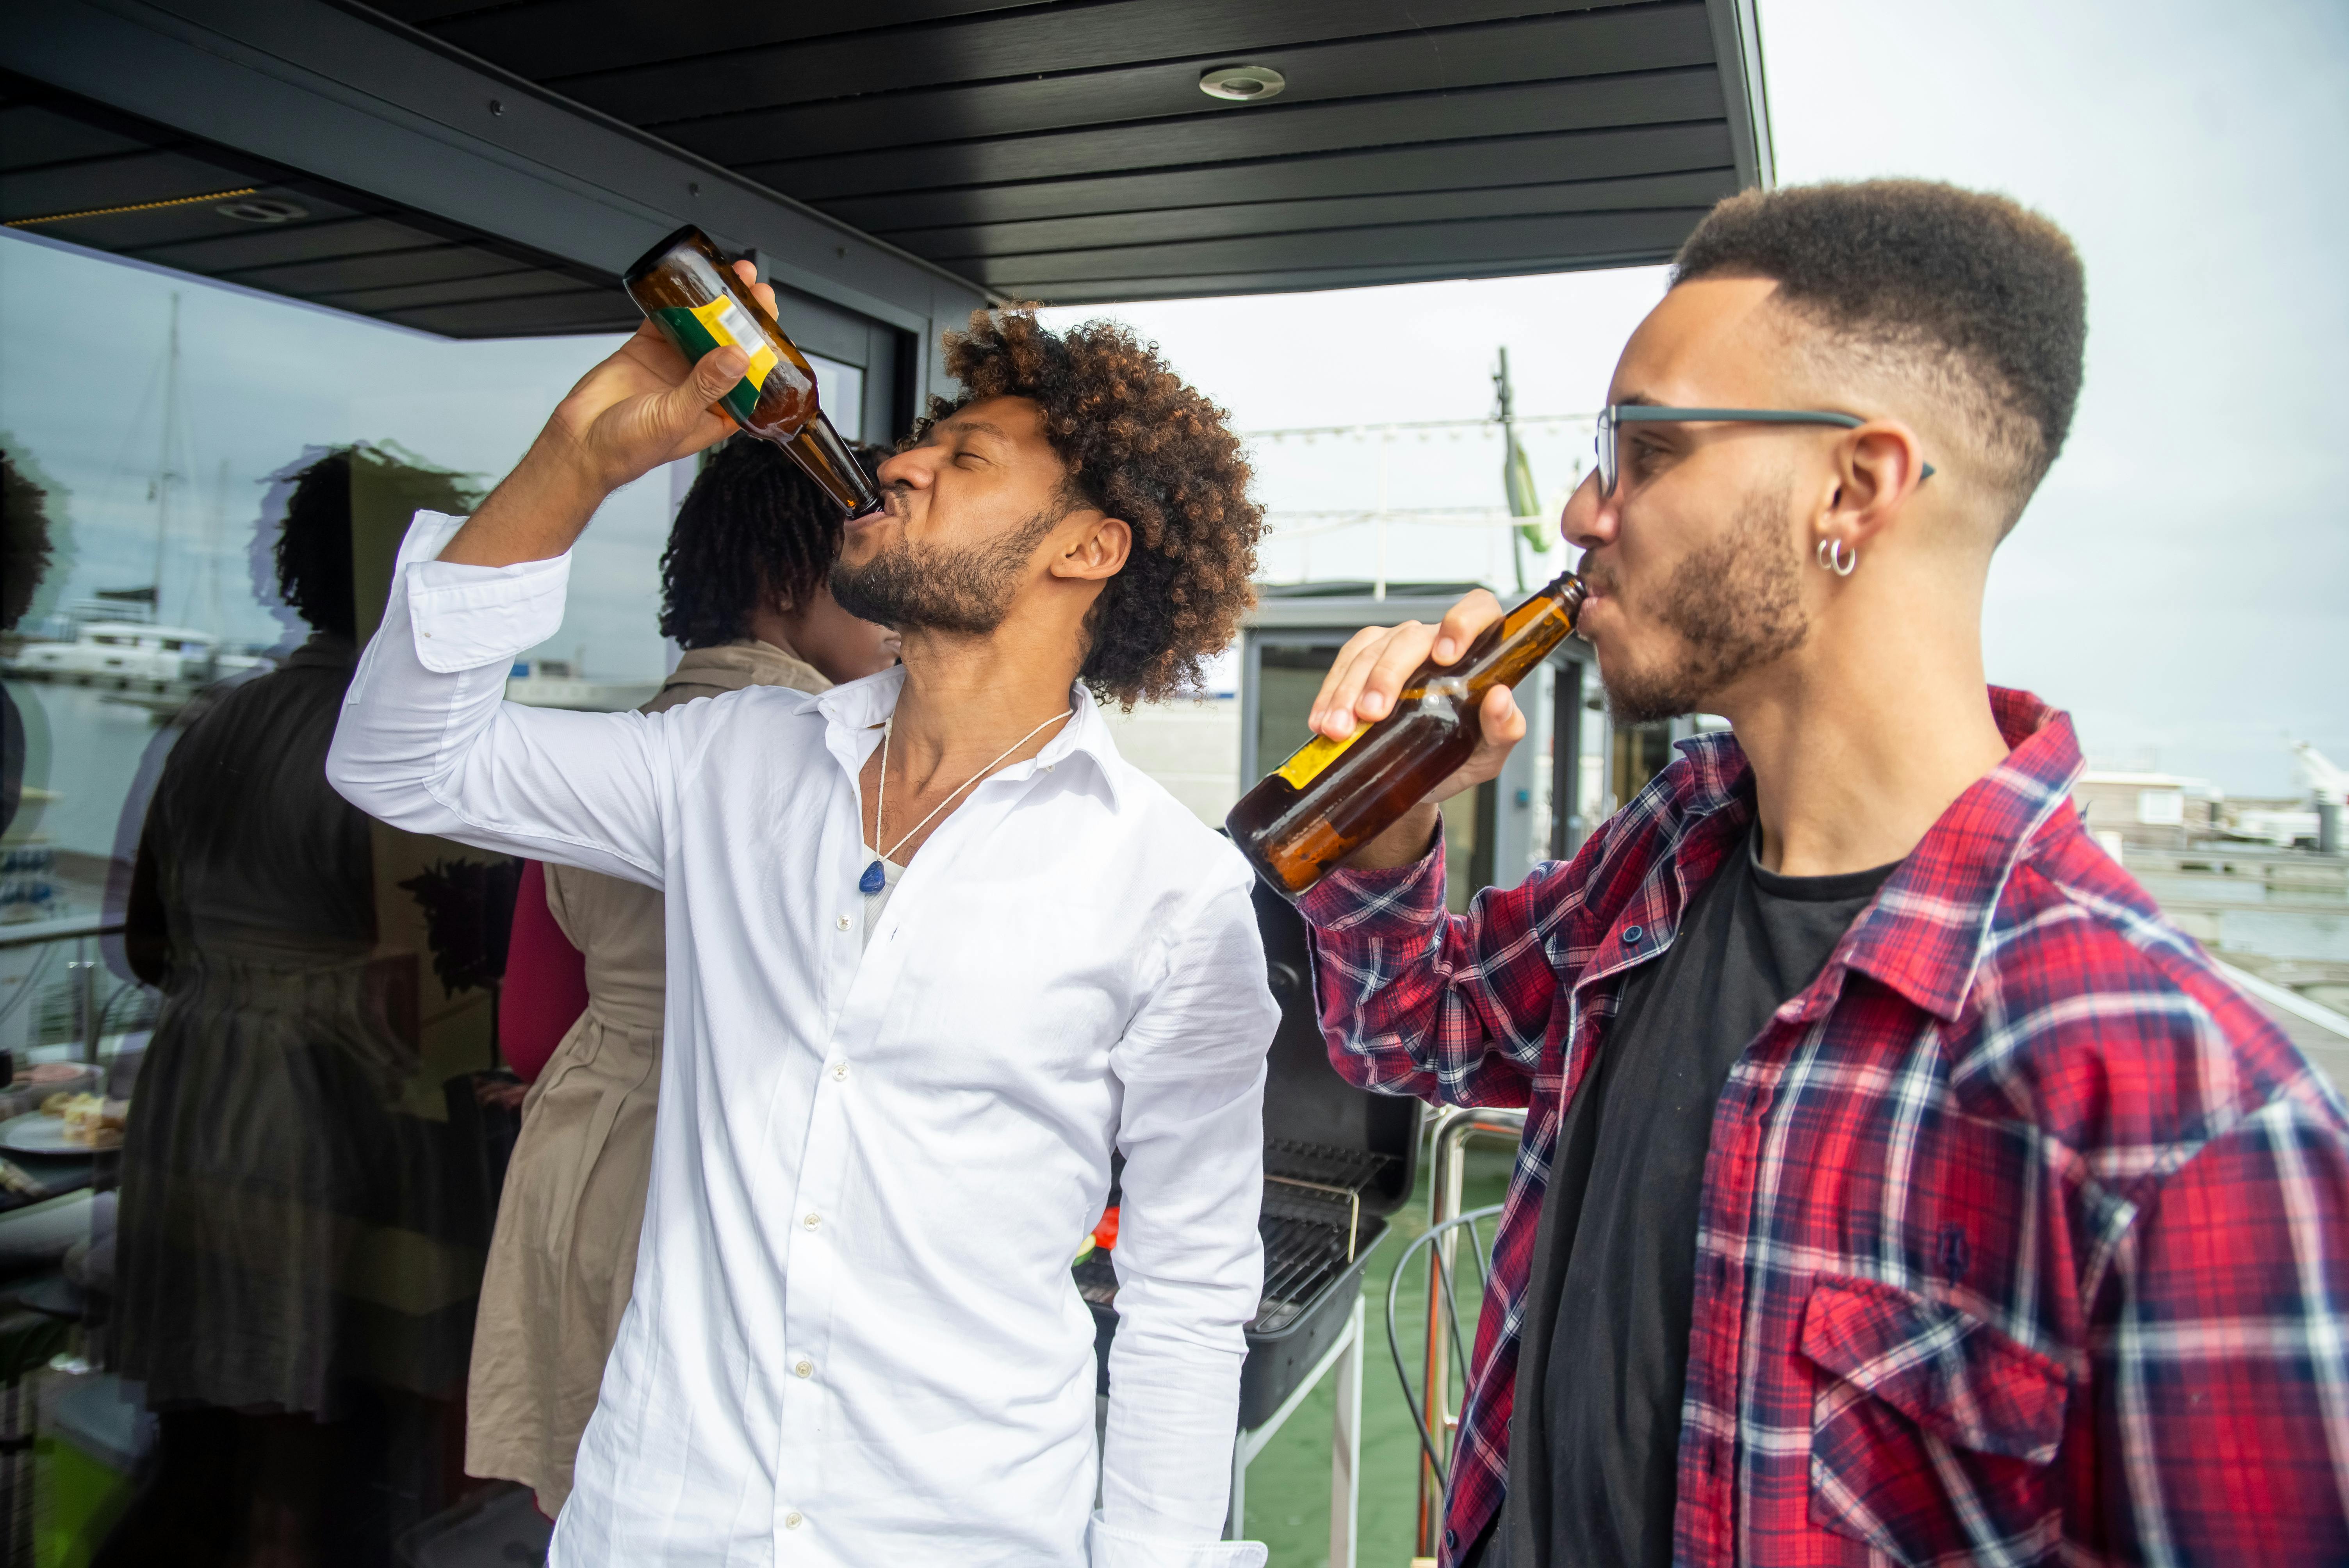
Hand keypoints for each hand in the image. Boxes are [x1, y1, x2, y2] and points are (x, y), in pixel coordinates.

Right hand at [445, 260, 776, 566]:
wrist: (578, 443)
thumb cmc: (628, 448)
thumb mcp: (675, 418)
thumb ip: (705, 386)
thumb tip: (737, 357)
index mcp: (717, 413)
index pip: (750, 378)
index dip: (764, 351)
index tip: (772, 324)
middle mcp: (700, 387)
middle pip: (730, 347)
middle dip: (744, 319)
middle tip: (755, 290)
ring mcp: (674, 366)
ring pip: (702, 329)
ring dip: (716, 306)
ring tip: (731, 278)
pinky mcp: (647, 349)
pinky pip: (667, 321)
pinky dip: (676, 303)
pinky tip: (689, 284)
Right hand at [1306, 589, 1525, 808]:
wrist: (1422, 780)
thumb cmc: (1461, 757)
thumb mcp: (1489, 753)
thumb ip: (1504, 729)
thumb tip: (1499, 699)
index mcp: (1474, 654)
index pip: (1478, 610)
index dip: (1462, 623)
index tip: (1445, 656)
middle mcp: (1434, 643)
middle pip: (1408, 639)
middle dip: (1385, 675)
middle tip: (1370, 714)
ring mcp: (1396, 648)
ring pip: (1369, 651)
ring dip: (1348, 690)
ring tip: (1338, 729)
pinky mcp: (1365, 661)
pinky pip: (1345, 663)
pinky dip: (1330, 693)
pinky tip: (1323, 720)